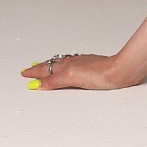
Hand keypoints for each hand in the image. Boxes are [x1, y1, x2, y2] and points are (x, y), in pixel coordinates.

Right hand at [21, 53, 139, 90]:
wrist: (122, 71)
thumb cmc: (101, 74)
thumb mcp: (72, 78)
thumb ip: (55, 80)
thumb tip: (37, 83)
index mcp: (67, 66)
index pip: (46, 70)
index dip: (35, 72)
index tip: (24, 73)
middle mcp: (74, 63)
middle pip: (53, 65)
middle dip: (40, 68)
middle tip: (29, 69)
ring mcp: (84, 64)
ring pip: (62, 64)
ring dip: (51, 66)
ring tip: (45, 67)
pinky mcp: (93, 67)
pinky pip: (73, 64)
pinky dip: (64, 66)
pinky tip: (69, 67)